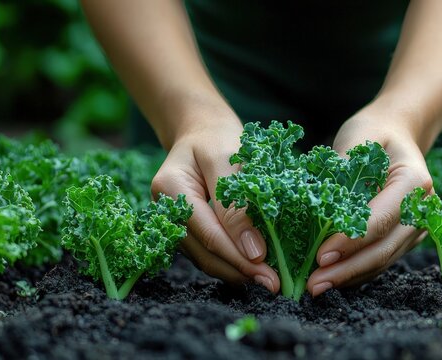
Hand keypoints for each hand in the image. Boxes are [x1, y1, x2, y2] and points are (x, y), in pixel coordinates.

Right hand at [150, 119, 279, 292]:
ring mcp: (175, 223)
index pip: (208, 233)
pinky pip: (209, 252)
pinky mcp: (189, 230)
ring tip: (268, 280)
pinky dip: (232, 262)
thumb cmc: (217, 137)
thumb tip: (253, 250)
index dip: (238, 256)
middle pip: (205, 252)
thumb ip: (236, 203)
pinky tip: (255, 267)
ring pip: (206, 258)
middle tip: (274, 284)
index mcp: (170, 189)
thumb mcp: (228, 158)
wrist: (202, 129)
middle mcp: (166, 212)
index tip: (268, 271)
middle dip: (240, 270)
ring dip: (237, 271)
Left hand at [306, 111, 432, 295]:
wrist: (396, 135)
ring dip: (349, 276)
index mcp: (414, 182)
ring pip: (382, 260)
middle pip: (384, 248)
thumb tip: (319, 199)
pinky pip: (379, 260)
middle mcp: (423, 210)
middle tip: (313, 284)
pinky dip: (355, 272)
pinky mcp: (404, 239)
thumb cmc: (373, 134)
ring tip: (316, 287)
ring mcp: (416, 228)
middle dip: (347, 269)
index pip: (381, 219)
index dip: (351, 240)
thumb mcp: (358, 137)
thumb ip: (343, 165)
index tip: (321, 255)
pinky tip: (330, 280)